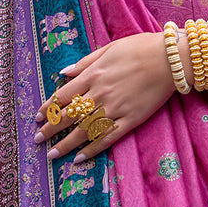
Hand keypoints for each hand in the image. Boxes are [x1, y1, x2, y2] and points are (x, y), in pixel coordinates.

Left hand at [34, 32, 174, 161]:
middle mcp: (100, 93)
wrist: (170, 59)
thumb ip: (85, 62)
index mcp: (93, 75)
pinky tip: (80, 158)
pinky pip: (108, 137)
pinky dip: (93, 149)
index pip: (63, 96)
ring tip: (52, 154)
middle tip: (37, 140)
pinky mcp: (131, 119)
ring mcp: (115, 108)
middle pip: (69, 116)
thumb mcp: (109, 48)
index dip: (48, 108)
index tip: (37, 118)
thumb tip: (63, 73)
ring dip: (66, 144)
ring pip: (85, 130)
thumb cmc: (140, 48)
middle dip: (51, 129)